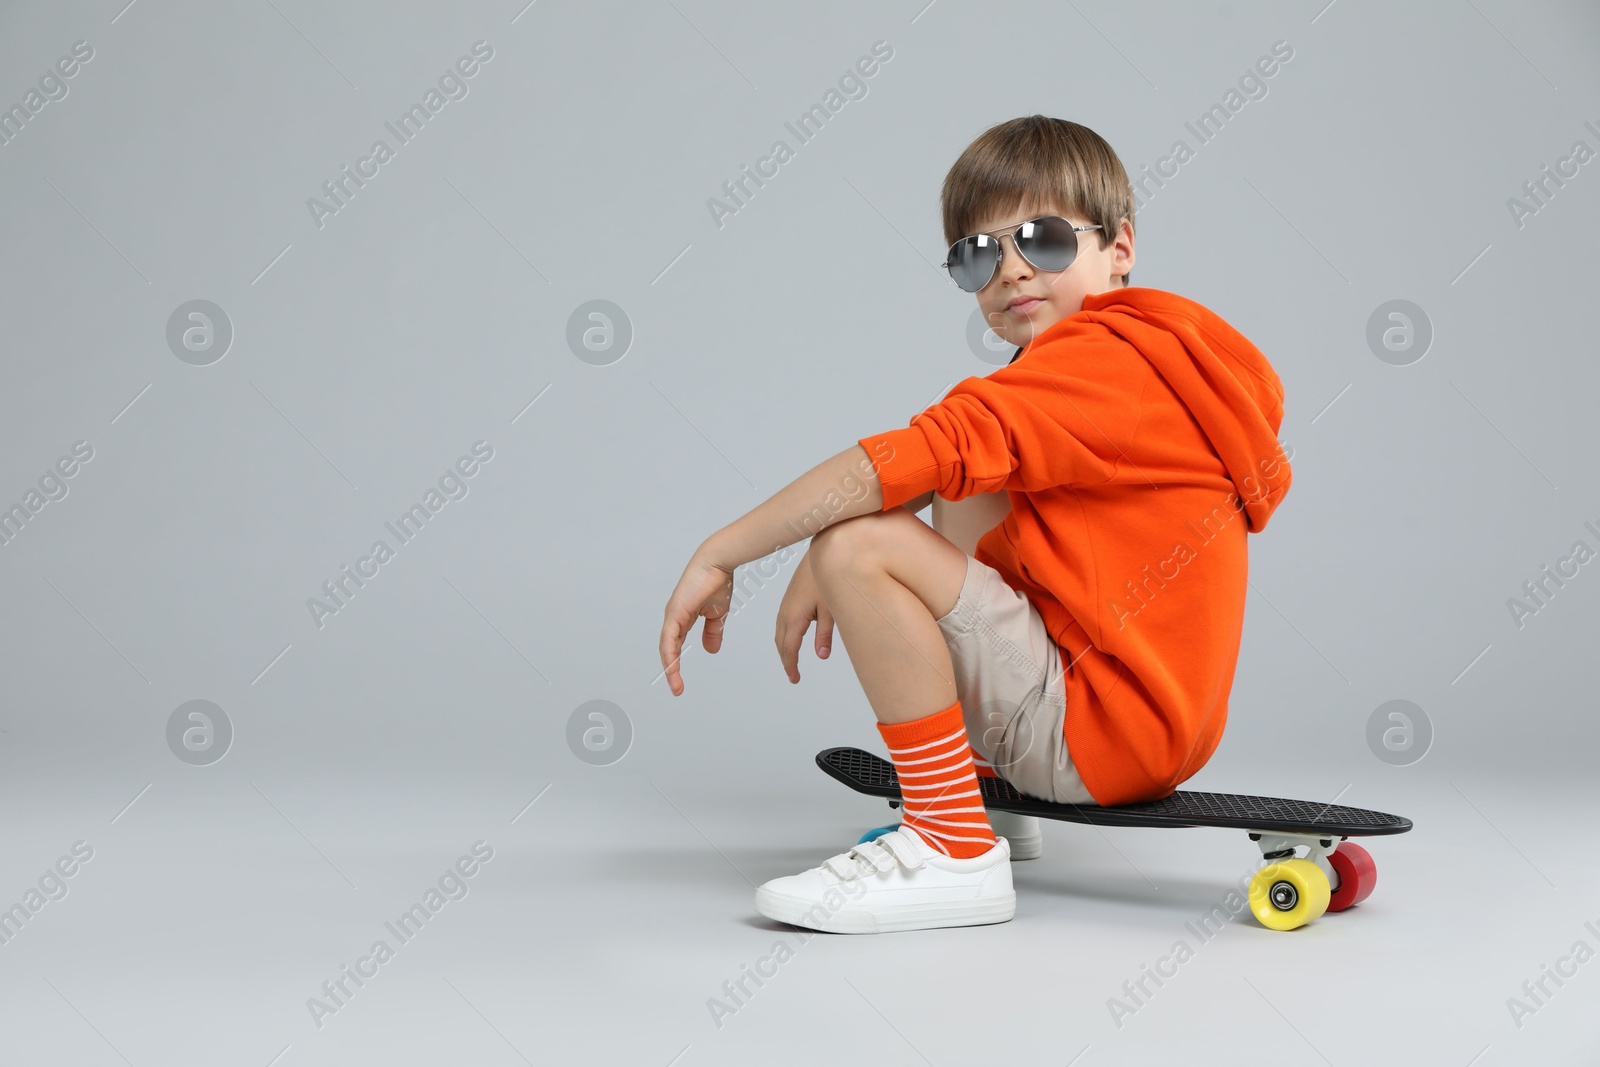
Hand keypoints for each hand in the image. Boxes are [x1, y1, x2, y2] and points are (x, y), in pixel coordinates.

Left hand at [659, 548, 734, 695]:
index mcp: (683, 618)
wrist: (717, 563)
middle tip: (677, 688)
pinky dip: (669, 653)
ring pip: (666, 647)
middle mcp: (674, 618)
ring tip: (675, 684)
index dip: (677, 663)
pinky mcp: (675, 612)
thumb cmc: (717, 582)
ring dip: (670, 667)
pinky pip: (669, 638)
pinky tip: (672, 666)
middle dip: (671, 670)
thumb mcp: (717, 614)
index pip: (675, 645)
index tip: (681, 681)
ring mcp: (672, 615)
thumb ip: (712, 632)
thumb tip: (710, 650)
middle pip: (668, 649)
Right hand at [774, 549, 833, 683]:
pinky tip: (793, 639)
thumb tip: (821, 655)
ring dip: (784, 648)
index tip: (795, 679)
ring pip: (779, 633)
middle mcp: (785, 611)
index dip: (791, 665)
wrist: (822, 552)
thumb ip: (825, 633)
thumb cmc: (827, 578)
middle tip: (794, 676)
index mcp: (794, 616)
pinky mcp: (788, 599)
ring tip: (792, 662)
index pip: (789, 648)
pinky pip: (781, 623)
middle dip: (786, 660)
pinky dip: (784, 636)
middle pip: (780, 643)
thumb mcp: (831, 608)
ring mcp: (785, 604)